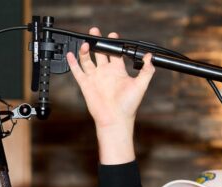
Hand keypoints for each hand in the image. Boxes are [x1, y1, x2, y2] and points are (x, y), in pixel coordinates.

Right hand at [67, 27, 154, 163]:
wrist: (115, 120)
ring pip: (87, 60)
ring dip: (85, 50)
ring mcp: (95, 78)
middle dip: (98, 41)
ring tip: (85, 42)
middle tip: (95, 31)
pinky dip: (73, 63)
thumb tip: (150, 57)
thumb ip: (146, 71)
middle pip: (100, 53)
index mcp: (118, 71)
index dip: (114, 44)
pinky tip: (70, 54)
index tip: (113, 35)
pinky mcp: (86, 85)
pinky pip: (77, 71)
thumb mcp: (141, 85)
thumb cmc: (129, 106)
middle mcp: (106, 73)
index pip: (115, 53)